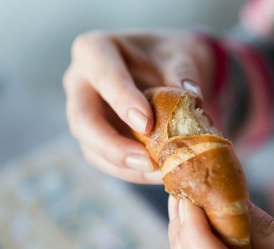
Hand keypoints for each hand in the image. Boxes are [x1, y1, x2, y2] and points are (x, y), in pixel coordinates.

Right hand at [63, 30, 212, 183]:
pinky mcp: (96, 134)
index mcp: (95, 50)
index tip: (147, 125)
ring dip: (123, 166)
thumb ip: (183, 73)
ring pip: (90, 147)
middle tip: (147, 162)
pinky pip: (104, 159)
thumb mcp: (179, 54)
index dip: (122, 100)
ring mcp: (85, 111)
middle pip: (84, 120)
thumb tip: (193, 98)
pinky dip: (129, 171)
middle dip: (113, 146)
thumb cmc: (167, 55)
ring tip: (158, 173)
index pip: (103, 75)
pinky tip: (156, 174)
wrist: (164, 67)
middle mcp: (80, 82)